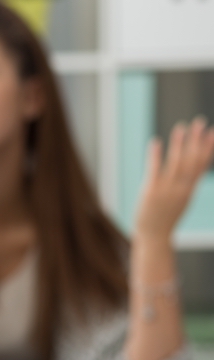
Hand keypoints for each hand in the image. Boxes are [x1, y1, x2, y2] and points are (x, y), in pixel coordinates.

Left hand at [135, 117, 213, 240]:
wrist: (154, 237)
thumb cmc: (165, 217)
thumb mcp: (180, 199)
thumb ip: (184, 184)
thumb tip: (188, 170)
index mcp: (189, 189)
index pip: (202, 165)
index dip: (208, 148)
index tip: (213, 132)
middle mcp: (182, 187)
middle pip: (192, 160)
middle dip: (197, 141)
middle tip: (200, 122)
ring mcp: (167, 189)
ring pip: (176, 163)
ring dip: (179, 144)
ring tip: (181, 126)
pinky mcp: (152, 191)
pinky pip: (155, 170)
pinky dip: (156, 155)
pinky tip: (155, 142)